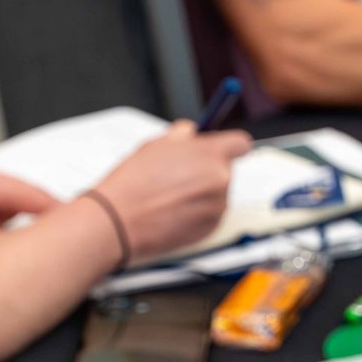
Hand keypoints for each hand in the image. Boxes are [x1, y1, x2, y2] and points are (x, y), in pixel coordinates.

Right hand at [83, 121, 247, 262]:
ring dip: (201, 193)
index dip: (229, 146)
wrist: (120, 221)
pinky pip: (210, 214)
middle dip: (207, 170)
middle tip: (178, 175)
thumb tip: (191, 132)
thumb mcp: (155, 144)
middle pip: (226, 169)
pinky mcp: (211, 229)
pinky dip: (196, 213)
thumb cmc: (134, 182)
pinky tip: (171, 211)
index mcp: (211, 154)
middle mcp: (221, 180)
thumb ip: (181, 134)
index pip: (240, 143)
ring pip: (217, 193)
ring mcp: (218, 207)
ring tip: (169, 195)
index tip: (219, 149)